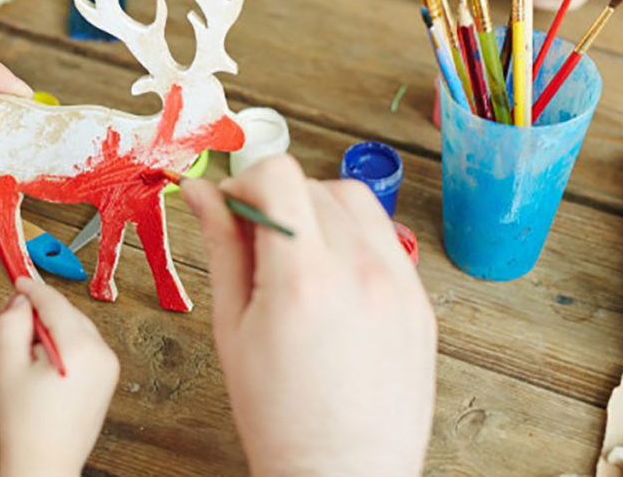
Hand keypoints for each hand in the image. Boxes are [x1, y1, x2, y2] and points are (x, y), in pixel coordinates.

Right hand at [0, 278, 118, 476]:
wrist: (45, 466)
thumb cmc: (26, 424)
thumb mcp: (7, 367)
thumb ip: (10, 324)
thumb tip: (18, 301)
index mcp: (79, 347)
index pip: (54, 303)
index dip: (33, 289)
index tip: (19, 280)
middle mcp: (101, 353)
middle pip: (68, 314)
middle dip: (42, 312)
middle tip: (14, 321)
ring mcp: (109, 367)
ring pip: (77, 329)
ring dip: (54, 330)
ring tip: (28, 356)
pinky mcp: (108, 380)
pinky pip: (86, 347)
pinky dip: (66, 345)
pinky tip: (46, 367)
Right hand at [181, 156, 435, 476]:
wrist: (343, 474)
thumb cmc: (279, 415)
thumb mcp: (232, 328)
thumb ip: (221, 248)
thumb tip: (202, 193)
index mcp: (304, 279)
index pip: (280, 176)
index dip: (247, 182)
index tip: (235, 208)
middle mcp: (360, 272)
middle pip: (316, 184)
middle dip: (279, 198)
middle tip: (259, 238)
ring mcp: (400, 285)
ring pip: (357, 201)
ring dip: (321, 210)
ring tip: (300, 256)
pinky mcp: (420, 302)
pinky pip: (385, 238)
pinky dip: (354, 239)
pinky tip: (334, 279)